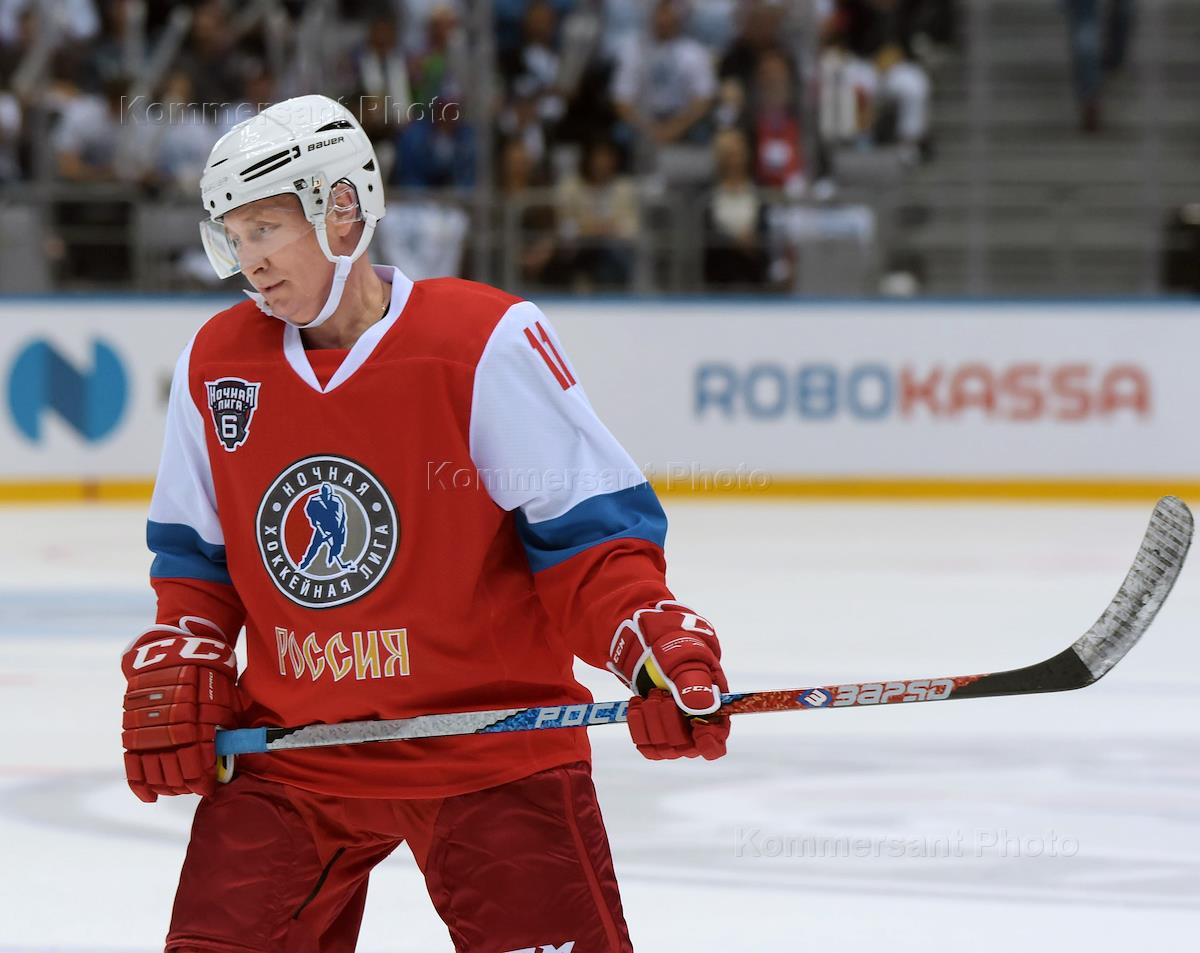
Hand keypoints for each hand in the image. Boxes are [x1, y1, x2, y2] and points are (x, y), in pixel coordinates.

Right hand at [121, 617, 238, 801]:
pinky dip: (140, 784)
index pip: (196, 760)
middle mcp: (168, 722)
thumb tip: (228, 759)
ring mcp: (146, 725)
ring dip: (166, 786)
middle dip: (185, 786)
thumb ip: (225, 728)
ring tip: (176, 791)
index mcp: (195, 715)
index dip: (202, 780)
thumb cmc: (209, 676)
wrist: (174, 651)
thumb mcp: (225, 698)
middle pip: (174, 769)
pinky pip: (132, 762)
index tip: (208, 789)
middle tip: (193, 789)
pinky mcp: (130, 725)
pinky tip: (150, 796)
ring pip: (154, 769)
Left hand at [608, 601, 729, 759]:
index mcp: (712, 711)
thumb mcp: (685, 658)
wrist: (650, 645)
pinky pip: (646, 746)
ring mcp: (674, 731)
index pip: (715, 744)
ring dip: (651, 719)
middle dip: (668, 719)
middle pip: (684, 747)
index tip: (694, 726)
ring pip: (663, 748)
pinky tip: (637, 703)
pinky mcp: (654, 732)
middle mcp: (694, 727)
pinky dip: (638, 725)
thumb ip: (694, 682)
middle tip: (660, 693)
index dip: (706, 742)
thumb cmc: (676, 649)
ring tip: (649, 694)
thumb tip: (702, 706)